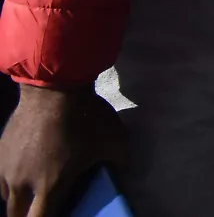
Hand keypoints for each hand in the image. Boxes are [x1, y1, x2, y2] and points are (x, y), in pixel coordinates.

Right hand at [0, 85, 124, 216]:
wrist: (54, 87)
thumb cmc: (86, 117)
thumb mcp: (114, 141)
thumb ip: (119, 162)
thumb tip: (122, 171)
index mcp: (50, 186)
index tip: (62, 214)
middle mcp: (22, 183)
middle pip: (17, 216)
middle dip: (30, 216)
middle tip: (46, 208)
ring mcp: (6, 169)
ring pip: (7, 199)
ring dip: (20, 202)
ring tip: (36, 194)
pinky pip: (1, 180)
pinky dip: (11, 185)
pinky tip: (24, 176)